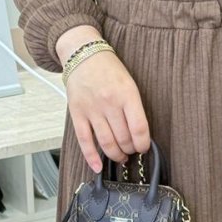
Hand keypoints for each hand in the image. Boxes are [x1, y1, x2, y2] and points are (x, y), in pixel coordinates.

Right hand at [65, 51, 151, 172]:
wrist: (84, 55)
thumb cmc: (110, 70)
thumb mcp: (130, 84)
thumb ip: (134, 108)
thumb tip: (139, 135)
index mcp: (127, 94)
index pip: (139, 128)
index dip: (143, 144)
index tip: (144, 147)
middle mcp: (109, 103)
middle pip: (123, 139)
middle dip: (130, 150)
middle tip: (131, 151)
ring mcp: (92, 109)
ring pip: (107, 143)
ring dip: (116, 155)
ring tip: (120, 157)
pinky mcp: (77, 114)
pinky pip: (85, 140)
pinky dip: (92, 157)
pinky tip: (98, 167)